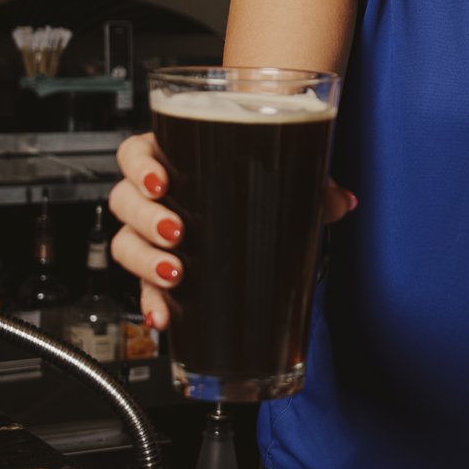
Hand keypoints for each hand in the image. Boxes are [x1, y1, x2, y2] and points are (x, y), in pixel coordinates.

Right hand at [107, 132, 356, 329]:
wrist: (256, 206)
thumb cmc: (255, 176)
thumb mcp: (285, 172)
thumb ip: (314, 183)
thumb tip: (343, 202)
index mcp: (173, 156)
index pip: (135, 152)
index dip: (140, 166)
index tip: (160, 181)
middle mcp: (154, 195)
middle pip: (125, 200)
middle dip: (146, 219)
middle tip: (177, 231)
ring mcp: (153, 234)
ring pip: (127, 243)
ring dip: (145, 261)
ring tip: (175, 273)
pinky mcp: (160, 270)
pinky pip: (143, 287)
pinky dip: (151, 303)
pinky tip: (162, 316)